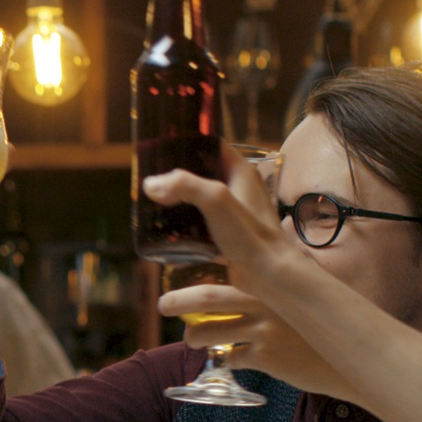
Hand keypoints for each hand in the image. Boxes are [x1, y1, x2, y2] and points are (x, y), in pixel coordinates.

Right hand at [142, 145, 299, 294]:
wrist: (270, 276)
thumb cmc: (250, 236)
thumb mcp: (216, 201)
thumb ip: (185, 186)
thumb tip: (151, 185)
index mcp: (241, 172)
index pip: (211, 145)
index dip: (187, 145)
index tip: (161, 152)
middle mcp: (239, 189)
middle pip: (202, 174)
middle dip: (177, 179)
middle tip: (153, 184)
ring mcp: (234, 213)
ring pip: (200, 201)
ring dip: (180, 204)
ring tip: (156, 207)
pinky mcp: (229, 235)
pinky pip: (202, 226)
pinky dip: (186, 228)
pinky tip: (170, 237)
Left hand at [156, 281, 362, 403]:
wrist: (352, 358)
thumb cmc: (325, 324)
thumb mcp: (304, 291)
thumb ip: (277, 278)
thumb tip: (257, 255)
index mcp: (272, 281)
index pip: (230, 266)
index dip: (207, 266)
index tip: (182, 271)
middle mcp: (265, 301)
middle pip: (207, 299)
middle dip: (179, 302)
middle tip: (163, 305)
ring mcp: (263, 330)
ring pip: (209, 333)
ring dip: (194, 337)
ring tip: (192, 339)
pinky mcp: (265, 357)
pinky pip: (231, 358)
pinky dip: (228, 360)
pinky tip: (236, 359)